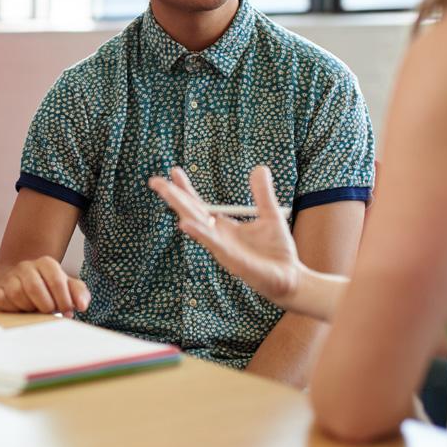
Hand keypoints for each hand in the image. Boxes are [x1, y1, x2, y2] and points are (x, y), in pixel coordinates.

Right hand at [0, 256, 90, 316]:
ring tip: (35, 310)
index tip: (68, 312)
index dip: (63, 299)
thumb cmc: (47, 288)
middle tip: (50, 313)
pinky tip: (20, 311)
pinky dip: (13, 310)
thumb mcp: (66, 287)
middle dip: (45, 305)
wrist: (17, 283)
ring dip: (29, 308)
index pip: (56, 280)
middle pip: (35, 288)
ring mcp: (10, 277)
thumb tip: (82, 306)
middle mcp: (26, 266)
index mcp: (46, 263)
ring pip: (17, 295)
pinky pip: (3, 302)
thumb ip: (78, 293)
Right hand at [149, 166, 302, 307]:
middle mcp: (218, 238)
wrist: (292, 279)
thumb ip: (262, 194)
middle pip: (191, 214)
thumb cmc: (277, 251)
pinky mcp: (236, 262)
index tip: (174, 171)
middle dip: (173, 197)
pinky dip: (200, 234)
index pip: (199, 206)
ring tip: (167, 194)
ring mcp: (224, 250)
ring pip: (199, 227)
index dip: (186, 189)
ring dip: (182, 210)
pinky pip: (215, 246)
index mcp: (223, 227)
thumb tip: (260, 168)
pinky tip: (185, 225)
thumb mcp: (270, 215)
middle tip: (154, 181)